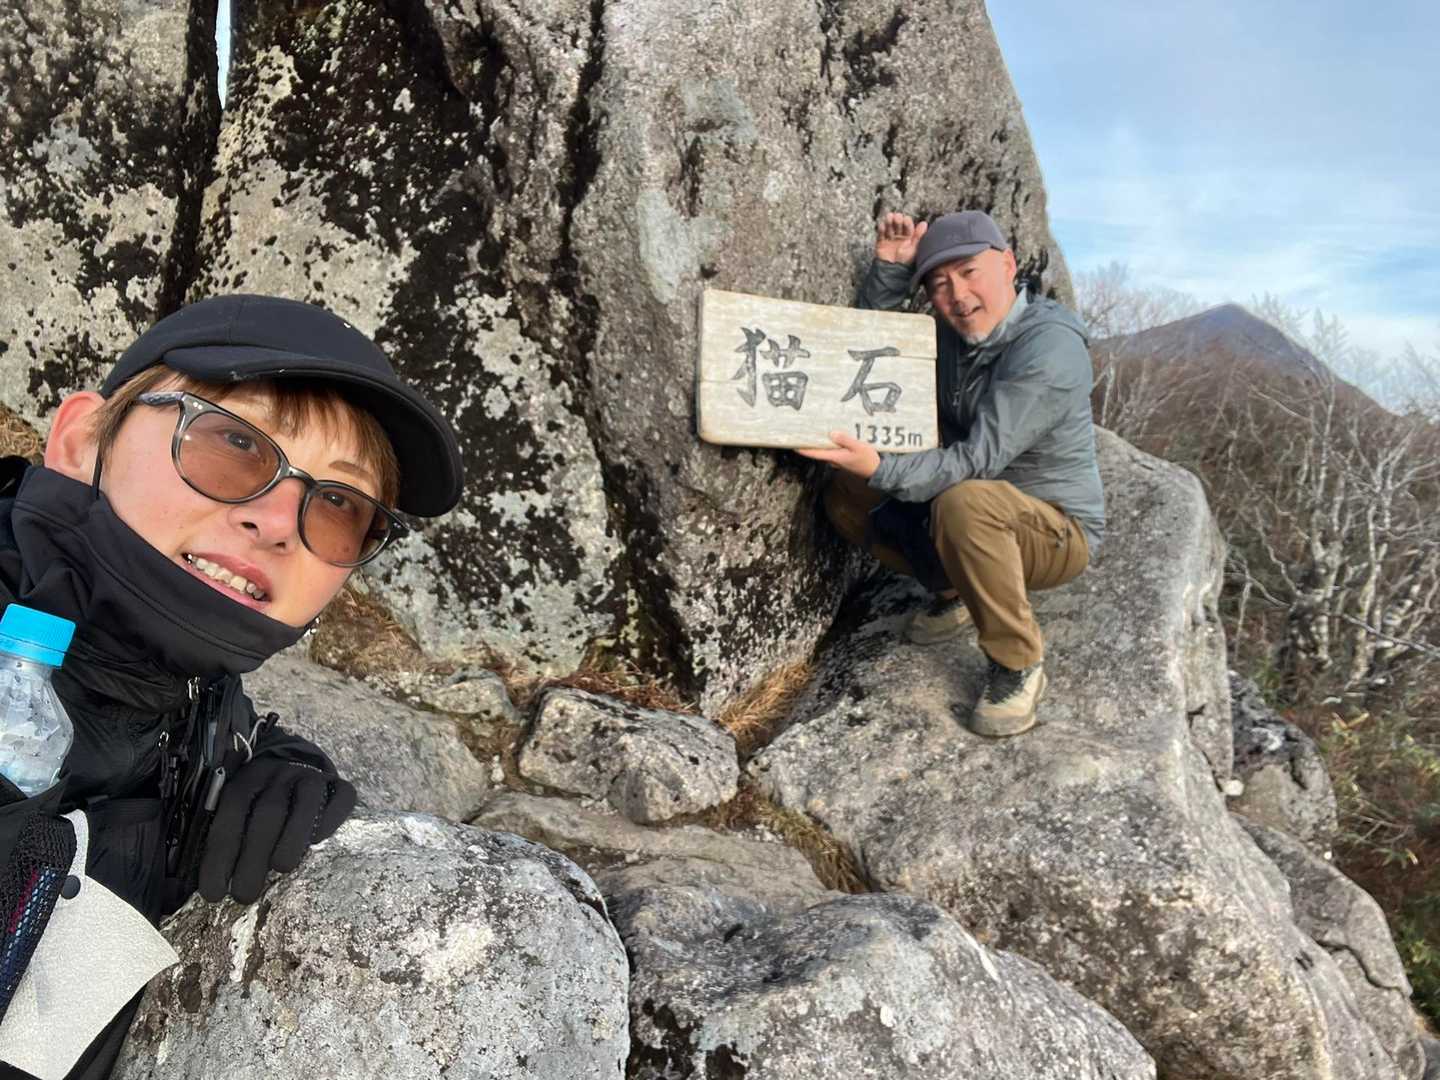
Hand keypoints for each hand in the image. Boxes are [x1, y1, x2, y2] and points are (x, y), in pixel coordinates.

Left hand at [198, 758, 355, 903]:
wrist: (296, 764)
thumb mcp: (234, 811)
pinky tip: (318, 840)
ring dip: (292, 837)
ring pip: (306, 802)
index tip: (213, 893)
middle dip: (254, 855)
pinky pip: (341, 797)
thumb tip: (198, 887)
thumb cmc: (258, 803)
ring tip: (281, 869)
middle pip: (269, 811)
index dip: (220, 853)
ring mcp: (311, 776)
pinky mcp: (339, 785)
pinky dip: (331, 818)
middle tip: (244, 895)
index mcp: (246, 779)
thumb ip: (221, 839)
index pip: (231, 812)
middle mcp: (279, 774)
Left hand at [797, 431, 880, 478]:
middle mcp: (833, 459)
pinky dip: (826, 443)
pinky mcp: (841, 458)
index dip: (802, 449)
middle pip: (816, 451)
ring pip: (823, 450)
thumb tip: (833, 434)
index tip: (792, 444)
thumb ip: (845, 440)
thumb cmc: (868, 459)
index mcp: (835, 457)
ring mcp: (837, 460)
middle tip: (799, 432)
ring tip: (810, 431)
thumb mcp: (859, 447)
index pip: (814, 453)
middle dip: (807, 443)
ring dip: (816, 442)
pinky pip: (830, 450)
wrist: (876, 470)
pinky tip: (827, 435)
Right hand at [875, 213, 927, 265]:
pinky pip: (881, 235)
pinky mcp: (882, 244)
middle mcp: (900, 237)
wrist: (893, 272)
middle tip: (897, 217)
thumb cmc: (906, 262)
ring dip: (889, 222)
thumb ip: (918, 236)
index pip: (908, 227)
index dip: (907, 222)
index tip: (906, 219)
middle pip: (898, 225)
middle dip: (897, 220)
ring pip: (889, 228)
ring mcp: (890, 240)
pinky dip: (881, 229)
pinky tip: (883, 225)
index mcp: (909, 238)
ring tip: (889, 217)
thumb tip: (924, 223)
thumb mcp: (914, 248)